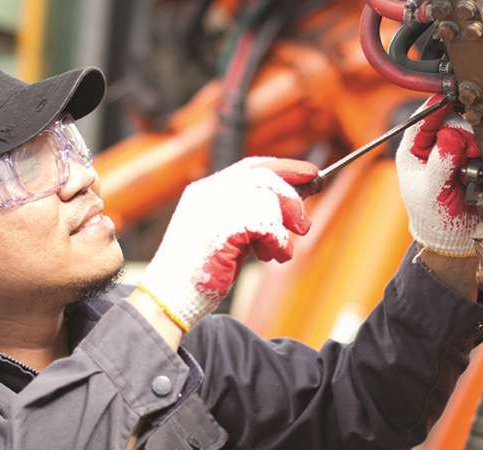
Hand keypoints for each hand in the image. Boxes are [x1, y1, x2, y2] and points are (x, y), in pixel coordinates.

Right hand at [138, 157, 316, 331]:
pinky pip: (268, 227)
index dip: (284, 168)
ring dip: (283, 230)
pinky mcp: (223, 229)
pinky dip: (279, 244)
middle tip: (303, 225)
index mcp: (205, 191)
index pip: (252, 167)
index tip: (311, 174)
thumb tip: (294, 204)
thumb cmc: (200, 271)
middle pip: (265, 178)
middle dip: (291, 199)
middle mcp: (209, 193)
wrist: (170, 297)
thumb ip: (252, 215)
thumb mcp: (227, 234)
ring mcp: (213, 209)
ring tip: (276, 252)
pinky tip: (273, 258)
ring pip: (269, 201)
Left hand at [395, 95, 480, 256]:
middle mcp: (432, 148)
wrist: (455, 237)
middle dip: (461, 132)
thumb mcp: (431, 191)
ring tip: (472, 165)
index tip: (450, 100)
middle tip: (469, 150)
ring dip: (473, 145)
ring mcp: (451, 153)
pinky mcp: (470, 160)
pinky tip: (480, 168)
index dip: (435, 108)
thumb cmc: (433, 218)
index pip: (421, 120)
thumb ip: (441, 164)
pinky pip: (480, 147)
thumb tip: (451, 137)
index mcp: (413, 151)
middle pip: (449, 121)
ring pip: (467, 132)